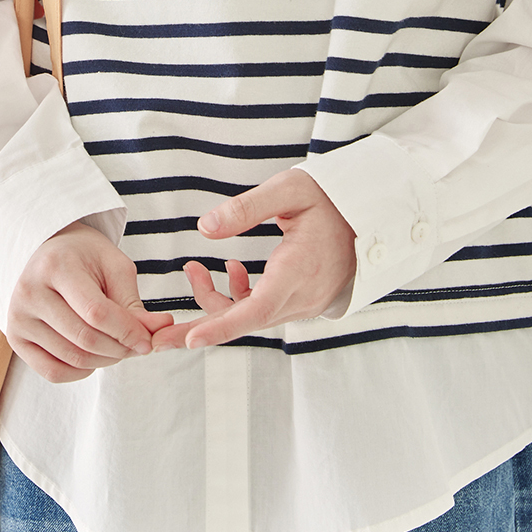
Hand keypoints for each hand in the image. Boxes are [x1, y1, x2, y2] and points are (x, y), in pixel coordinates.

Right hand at [6, 221, 165, 383]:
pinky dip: (81, 372)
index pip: (96, 313)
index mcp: (56, 266)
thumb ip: (132, 303)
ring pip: (72, 359)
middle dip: (120, 349)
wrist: (45, 253)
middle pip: (85, 339)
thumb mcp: (114, 267)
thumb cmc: (84, 257)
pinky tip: (94, 357)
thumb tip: (155, 334)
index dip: (127, 332)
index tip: (148, 341)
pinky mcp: (15, 339)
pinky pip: (52, 372)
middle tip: (138, 346)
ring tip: (118, 347)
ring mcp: (18, 318)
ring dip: (105, 361)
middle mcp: (30, 292)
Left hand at [149, 170, 356, 351]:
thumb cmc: (332, 199)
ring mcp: (302, 303)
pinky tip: (230, 270)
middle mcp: (300, 296)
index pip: (255, 310)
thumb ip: (247, 208)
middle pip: (244, 322)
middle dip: (199, 329)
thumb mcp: (291, 190)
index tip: (189, 340)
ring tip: (192, 269)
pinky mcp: (300, 302)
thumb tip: (204, 229)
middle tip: (157, 339)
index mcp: (298, 271)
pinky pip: (263, 310)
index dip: (221, 327)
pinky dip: (239, 298)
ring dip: (216, 302)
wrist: (373, 218)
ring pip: (250, 316)